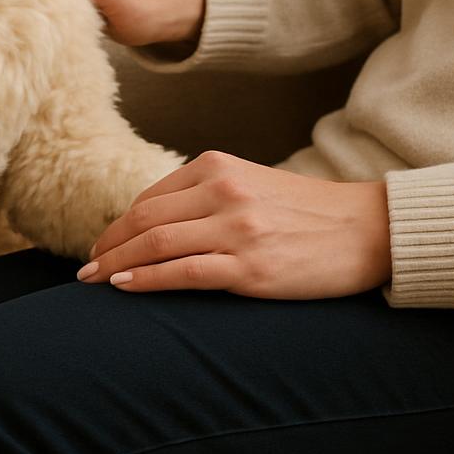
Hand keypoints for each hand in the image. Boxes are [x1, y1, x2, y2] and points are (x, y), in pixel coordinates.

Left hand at [77, 148, 391, 299]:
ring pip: (156, 244)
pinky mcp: (250, 268)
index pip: (150, 197)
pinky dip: (147, 279)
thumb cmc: (308, 212)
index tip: (101, 244)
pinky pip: (184, 273)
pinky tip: (124, 286)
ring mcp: (236, 229)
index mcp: (218, 167)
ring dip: (116, 263)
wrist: (368, 230)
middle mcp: (223, 192)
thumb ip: (208, 195)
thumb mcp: (252, 185)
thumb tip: (156, 221)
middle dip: (108, 244)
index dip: (119, 224)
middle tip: (85, 268)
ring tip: (94, 281)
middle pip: (144, 219)